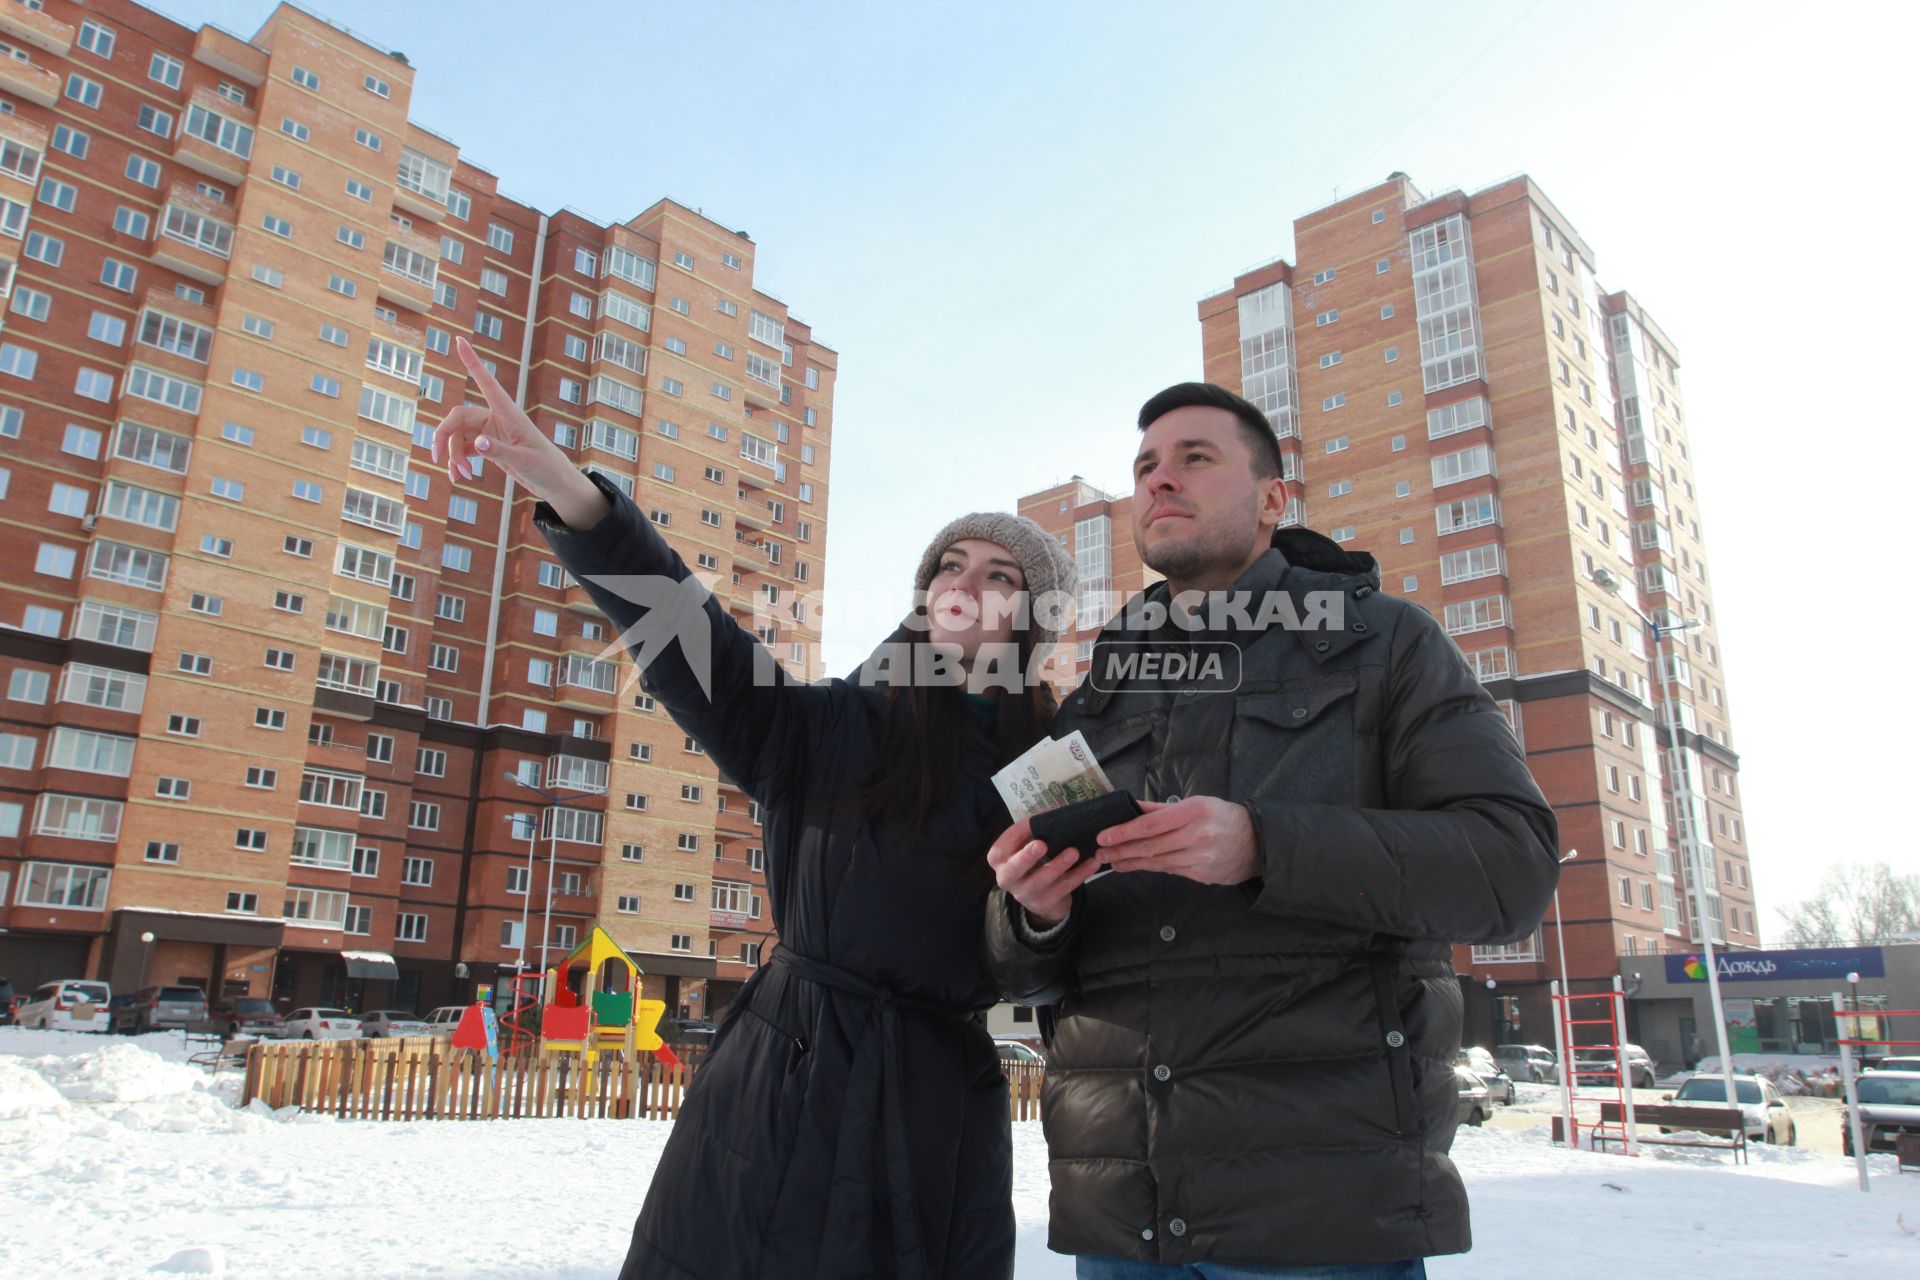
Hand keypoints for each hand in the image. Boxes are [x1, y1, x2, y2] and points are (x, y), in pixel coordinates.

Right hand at [430, 336, 607, 528]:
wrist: (554, 482)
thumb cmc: (545, 467)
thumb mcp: (523, 461)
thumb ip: (499, 451)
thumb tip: (475, 443)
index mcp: (509, 413)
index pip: (487, 382)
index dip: (472, 361)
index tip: (459, 339)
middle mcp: (496, 418)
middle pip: (458, 417)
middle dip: (444, 436)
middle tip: (437, 457)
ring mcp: (490, 432)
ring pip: (458, 436)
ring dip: (453, 455)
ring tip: (460, 476)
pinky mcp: (488, 446)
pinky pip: (463, 449)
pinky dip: (457, 462)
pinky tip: (458, 477)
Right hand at [986, 816, 1106, 926]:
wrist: (1040, 895)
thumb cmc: (1032, 861)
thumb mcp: (1026, 846)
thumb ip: (1033, 831)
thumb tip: (1055, 813)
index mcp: (999, 860)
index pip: (1002, 846)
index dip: (1017, 834)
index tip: (1032, 822)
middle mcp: (1007, 879)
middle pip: (1014, 870)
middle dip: (1027, 857)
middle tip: (1042, 844)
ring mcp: (1025, 894)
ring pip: (1041, 881)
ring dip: (1058, 865)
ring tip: (1074, 852)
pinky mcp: (1045, 904)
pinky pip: (1064, 888)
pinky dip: (1079, 874)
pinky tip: (1092, 863)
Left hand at [1096, 796, 1259, 884]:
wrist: (1258, 842)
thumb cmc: (1223, 817)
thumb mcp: (1196, 803)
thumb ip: (1161, 809)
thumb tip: (1131, 808)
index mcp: (1195, 811)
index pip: (1151, 825)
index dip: (1124, 832)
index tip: (1104, 837)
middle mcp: (1198, 836)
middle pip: (1151, 846)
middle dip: (1122, 850)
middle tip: (1100, 854)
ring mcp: (1202, 858)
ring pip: (1158, 862)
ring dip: (1132, 862)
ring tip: (1113, 862)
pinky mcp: (1203, 875)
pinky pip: (1171, 870)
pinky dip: (1152, 867)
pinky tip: (1136, 865)